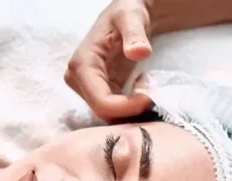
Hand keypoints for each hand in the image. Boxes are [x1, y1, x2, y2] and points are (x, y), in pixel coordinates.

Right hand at [66, 0, 153, 120]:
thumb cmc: (128, 13)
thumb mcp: (132, 17)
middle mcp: (78, 80)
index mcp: (82, 65)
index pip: (102, 103)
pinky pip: (114, 111)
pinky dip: (131, 109)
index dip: (127, 107)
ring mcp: (87, 88)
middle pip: (104, 113)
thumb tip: (139, 52)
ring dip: (131, 111)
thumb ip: (135, 34)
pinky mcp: (99, 91)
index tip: (150, 97)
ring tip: (149, 91)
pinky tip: (144, 93)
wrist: (128, 16)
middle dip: (130, 110)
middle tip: (153, 94)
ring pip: (109, 115)